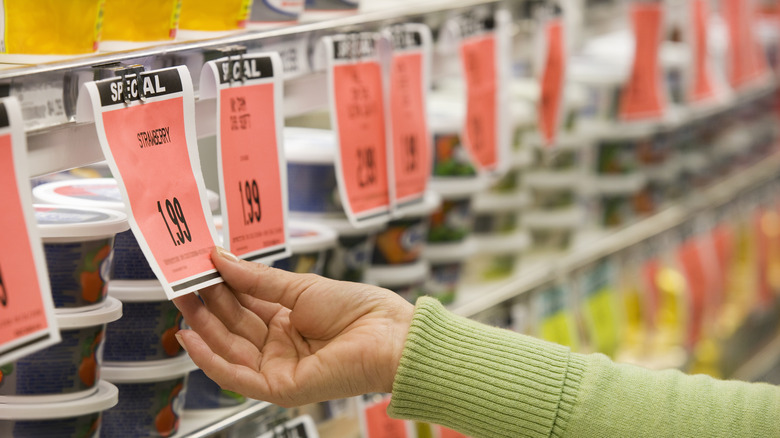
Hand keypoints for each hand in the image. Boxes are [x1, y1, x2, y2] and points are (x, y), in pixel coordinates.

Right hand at [173, 247, 413, 406]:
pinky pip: (237, 376)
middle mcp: (281, 344)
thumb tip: (221, 260)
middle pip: (233, 324)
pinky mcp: (281, 387)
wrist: (390, 335)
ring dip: (203, 326)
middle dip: (206, 303)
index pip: (244, 303)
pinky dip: (211, 359)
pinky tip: (191, 338)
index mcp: (288, 320)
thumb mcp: (301, 287)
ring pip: (230, 348)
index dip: (220, 285)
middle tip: (182, 279)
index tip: (198, 266)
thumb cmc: (360, 310)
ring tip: (181, 299)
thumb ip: (257, 279)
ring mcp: (279, 366)